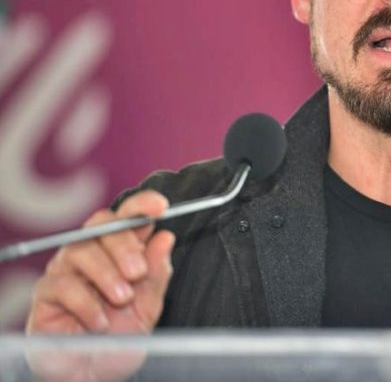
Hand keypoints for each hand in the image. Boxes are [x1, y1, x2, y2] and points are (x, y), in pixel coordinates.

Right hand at [25, 190, 174, 379]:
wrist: (94, 373)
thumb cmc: (122, 336)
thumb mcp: (149, 306)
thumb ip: (157, 273)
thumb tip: (165, 237)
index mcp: (120, 250)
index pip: (127, 215)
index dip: (142, 204)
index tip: (161, 207)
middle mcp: (92, 253)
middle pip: (103, 225)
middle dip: (124, 245)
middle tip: (138, 272)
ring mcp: (66, 270)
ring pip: (82, 251)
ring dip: (107, 275)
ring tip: (122, 299)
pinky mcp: (46, 293)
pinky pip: (62, 284)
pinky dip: (86, 302)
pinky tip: (99, 321)